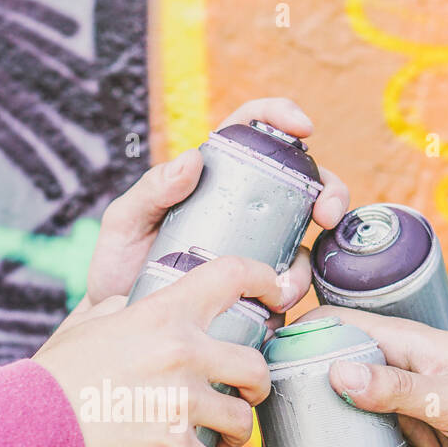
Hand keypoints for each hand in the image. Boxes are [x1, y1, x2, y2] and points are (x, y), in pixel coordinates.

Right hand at [34, 257, 275, 446]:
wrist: (29, 429)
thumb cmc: (53, 378)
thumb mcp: (86, 325)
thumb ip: (120, 308)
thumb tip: (133, 301)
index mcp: (164, 315)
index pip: (232, 276)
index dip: (266, 278)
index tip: (279, 290)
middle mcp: (182, 354)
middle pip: (256, 366)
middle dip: (255, 385)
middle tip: (243, 395)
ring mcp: (181, 404)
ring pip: (242, 423)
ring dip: (234, 435)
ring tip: (218, 441)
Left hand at [82, 97, 349, 316]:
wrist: (119, 329)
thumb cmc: (118, 267)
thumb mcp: (124, 223)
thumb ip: (150, 189)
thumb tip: (193, 159)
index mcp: (214, 176)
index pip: (255, 129)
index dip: (283, 117)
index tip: (303, 128)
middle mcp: (245, 208)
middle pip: (304, 183)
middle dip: (329, 190)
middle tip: (325, 213)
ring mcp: (257, 249)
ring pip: (307, 241)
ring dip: (309, 259)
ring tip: (284, 284)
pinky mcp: (259, 290)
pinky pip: (290, 287)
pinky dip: (293, 294)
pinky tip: (275, 306)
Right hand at [301, 304, 447, 446]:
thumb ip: (395, 389)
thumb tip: (335, 376)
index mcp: (403, 345)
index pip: (336, 328)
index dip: (298, 343)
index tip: (265, 378)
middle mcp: (400, 373)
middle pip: (339, 396)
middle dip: (318, 438)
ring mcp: (413, 409)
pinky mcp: (431, 441)